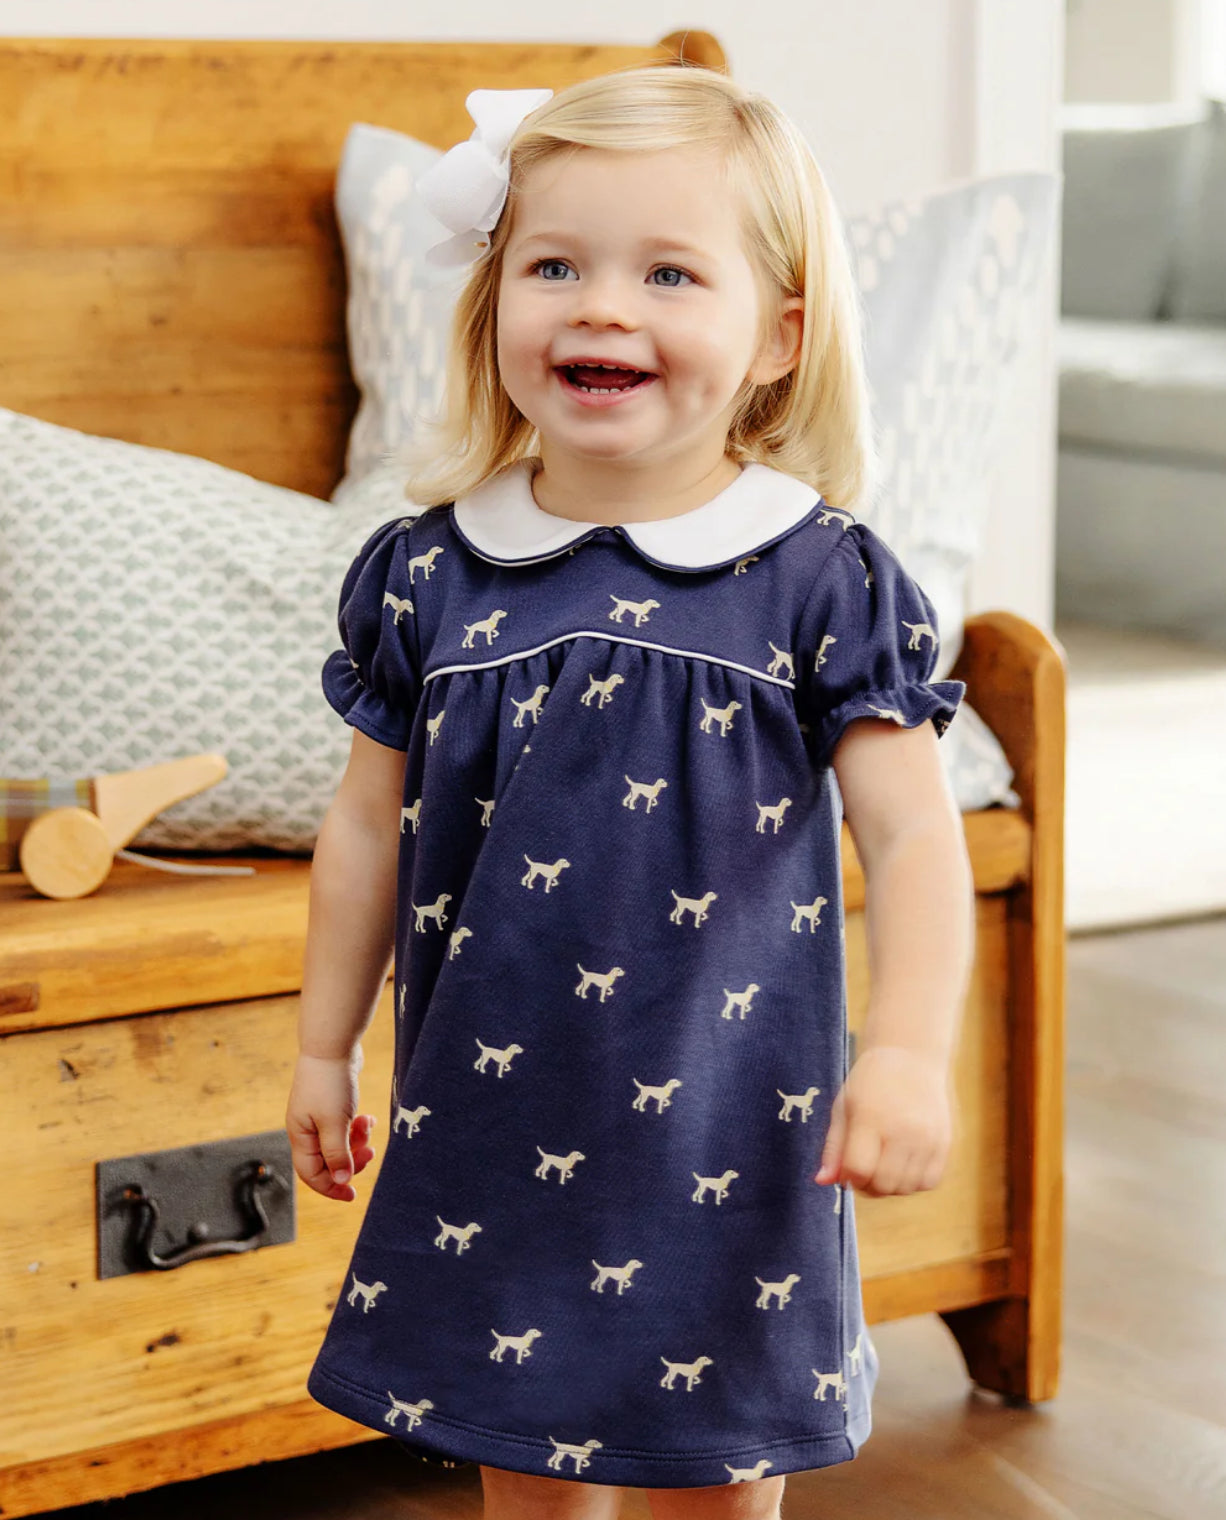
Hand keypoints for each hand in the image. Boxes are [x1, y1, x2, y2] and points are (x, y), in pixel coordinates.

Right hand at [286, 1049, 377, 1201]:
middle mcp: (306, 1128)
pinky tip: (368, 1118)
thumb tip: (340, 1180)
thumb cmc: (330, 1083)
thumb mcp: (335, 1123)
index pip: (311, 1174)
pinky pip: (345, 1126)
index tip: (353, 1195)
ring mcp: (318, 1115)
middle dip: (350, 1161)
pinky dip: (357, 1126)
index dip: (331, 1187)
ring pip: (339, 1143)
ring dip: (357, 1141)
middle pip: (327, 1160)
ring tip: (368, 1126)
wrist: (333, 1045)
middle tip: (371, 1153)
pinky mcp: (332, 1104)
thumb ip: (337, 1154)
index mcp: (301, 1136)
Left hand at [814, 1044, 953, 1196]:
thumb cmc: (871, 1081)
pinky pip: (929, 1181)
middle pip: (883, 1185)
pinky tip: (904, 1164)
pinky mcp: (945, 1142)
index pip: (858, 1170)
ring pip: (906, 1188)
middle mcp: (903, 1130)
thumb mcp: (844, 1105)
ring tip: (884, 1164)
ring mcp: (927, 1137)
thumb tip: (822, 1181)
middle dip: (868, 1185)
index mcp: (871, 1117)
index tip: (848, 1167)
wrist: (912, 1056)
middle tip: (865, 1168)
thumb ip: (833, 1145)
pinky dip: (914, 1182)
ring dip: (891, 1186)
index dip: (848, 1177)